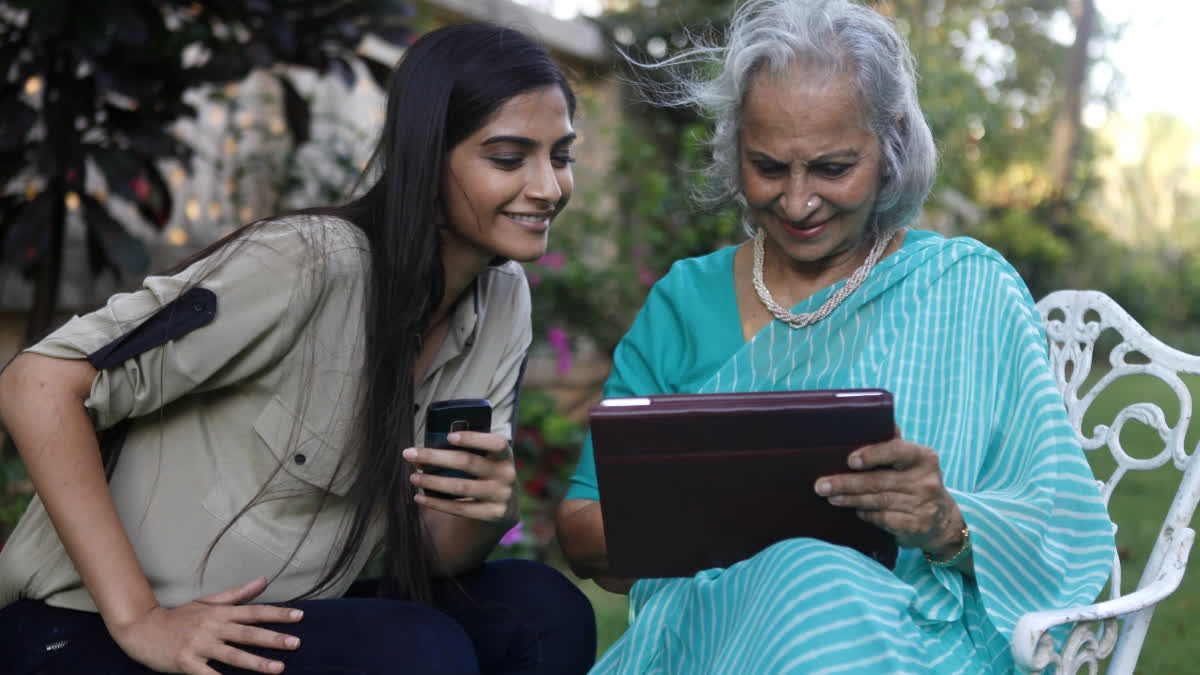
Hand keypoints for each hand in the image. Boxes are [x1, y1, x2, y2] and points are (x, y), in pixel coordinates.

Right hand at [109, 577, 301, 673]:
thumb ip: (238, 594)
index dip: (278, 613)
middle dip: (273, 639)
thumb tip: (263, 581)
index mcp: (219, 612)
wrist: (142, 628)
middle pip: (248, 633)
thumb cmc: (179, 616)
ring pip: (233, 655)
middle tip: (296, 643)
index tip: (300, 616)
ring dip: (257, 662)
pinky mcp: (186, 662)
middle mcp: (212, 627)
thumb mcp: (208, 602)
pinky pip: (208, 674)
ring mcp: (199, 645)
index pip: (254, 611)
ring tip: (279, 668)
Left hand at [403, 431, 518, 523]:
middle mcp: (506, 474)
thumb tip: (423, 453)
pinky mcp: (492, 514)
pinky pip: (459, 508)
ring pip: (460, 487)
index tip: (449, 436)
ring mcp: (500, 496)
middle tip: (409, 454)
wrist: (506, 507)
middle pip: (467, 462)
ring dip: (432, 481)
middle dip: (435, 457)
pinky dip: (436, 503)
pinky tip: (419, 497)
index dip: (473, 438)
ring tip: (413, 477)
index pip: (495, 442)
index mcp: (505, 455)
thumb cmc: (486, 474)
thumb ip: (466, 452)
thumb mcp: (487, 460)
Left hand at [813, 428, 962, 554]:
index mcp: (925, 458)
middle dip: (846, 483)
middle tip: (821, 485)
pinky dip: (867, 515)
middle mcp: (927, 481)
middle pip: (879, 481)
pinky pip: (883, 519)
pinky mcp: (917, 526)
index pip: (897, 451)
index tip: (850, 461)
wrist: (942, 520)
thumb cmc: (915, 481)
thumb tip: (868, 420)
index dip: (872, 454)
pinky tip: (856, 511)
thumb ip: (892, 445)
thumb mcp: (911, 461)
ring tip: (830, 496)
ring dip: (850, 499)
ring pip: (878, 501)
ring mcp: (924, 505)